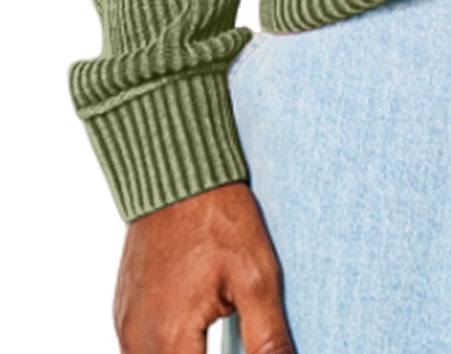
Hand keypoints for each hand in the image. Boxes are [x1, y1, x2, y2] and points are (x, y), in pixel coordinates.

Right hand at [113, 180, 293, 353]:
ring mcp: (126, 327)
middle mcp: (138, 340)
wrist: (177, 174)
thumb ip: (267, 337)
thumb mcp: (256, 277)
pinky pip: (138, 353)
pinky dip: (165, 353)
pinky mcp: (124, 313)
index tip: (248, 349)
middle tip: (231, 339)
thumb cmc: (218, 219)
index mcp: (170, 338)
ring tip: (211, 339)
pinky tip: (192, 343)